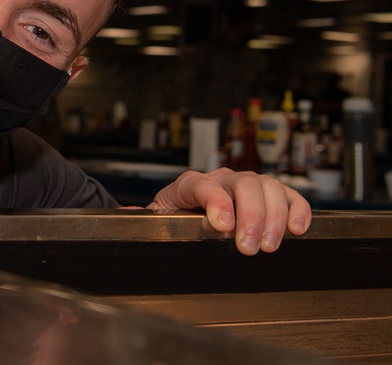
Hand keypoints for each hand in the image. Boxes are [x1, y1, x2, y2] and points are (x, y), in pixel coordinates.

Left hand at [148, 168, 310, 255]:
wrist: (186, 212)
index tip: (223, 227)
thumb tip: (130, 217)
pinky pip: (288, 195)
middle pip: (242, 185)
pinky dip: (296, 209)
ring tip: (269, 245)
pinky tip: (298, 229)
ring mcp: (246, 184)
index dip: (215, 202)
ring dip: (273, 217)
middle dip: (249, 216)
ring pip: (267, 187)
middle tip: (248, 247)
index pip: (202, 185)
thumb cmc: (173, 218)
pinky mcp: (268, 195)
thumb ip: (143, 220)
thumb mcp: (157, 219)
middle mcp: (220, 179)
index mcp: (188, 184)